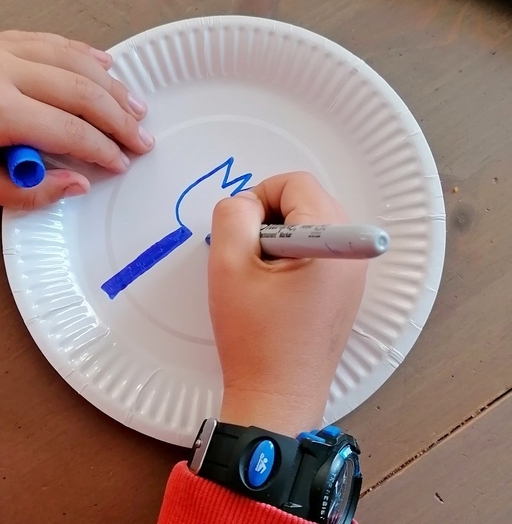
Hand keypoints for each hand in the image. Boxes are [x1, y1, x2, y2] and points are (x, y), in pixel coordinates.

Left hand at [0, 31, 153, 208]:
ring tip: (137, 105)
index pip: (70, 130)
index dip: (103, 150)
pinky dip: (82, 51)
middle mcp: (4, 71)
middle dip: (120, 118)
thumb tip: (77, 184)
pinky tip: (105, 62)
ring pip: (73, 61)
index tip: (123, 163)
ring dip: (111, 85)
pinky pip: (50, 40)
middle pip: (81, 92)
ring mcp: (0, 49)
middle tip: (143, 138)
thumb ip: (26, 190)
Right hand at [208, 172, 366, 435]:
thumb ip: (231, 215)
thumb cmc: (253, 335)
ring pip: (311, 226)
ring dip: (278, 237)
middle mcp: (351, 252)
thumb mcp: (227, 265)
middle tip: (246, 252)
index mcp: (331, 240)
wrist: (277, 397)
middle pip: (308, 200)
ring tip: (258, 273)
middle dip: (270, 215)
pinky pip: (317, 252)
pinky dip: (290, 256)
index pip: (296, 183)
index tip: (239, 230)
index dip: (259, 195)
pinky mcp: (344, 293)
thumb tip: (244, 202)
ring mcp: (352, 274)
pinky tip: (273, 288)